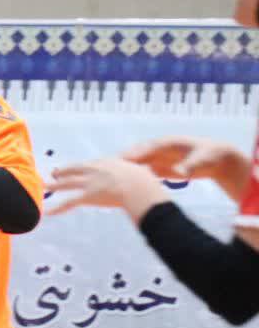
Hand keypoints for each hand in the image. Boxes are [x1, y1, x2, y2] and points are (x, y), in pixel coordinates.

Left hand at [45, 158, 168, 221]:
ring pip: (66, 183)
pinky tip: (48, 212)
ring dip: (54, 185)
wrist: (138, 186)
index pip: (90, 165)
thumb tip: (146, 174)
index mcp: (106, 162)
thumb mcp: (140, 171)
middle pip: (74, 169)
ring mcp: (89, 182)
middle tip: (54, 172)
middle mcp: (94, 170)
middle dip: (63, 171)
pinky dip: (58, 208)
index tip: (77, 169)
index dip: (82, 168)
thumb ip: (137, 173)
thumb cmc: (144, 180)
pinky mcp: (88, 196)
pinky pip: (69, 203)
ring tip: (44, 185)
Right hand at [122, 136, 249, 203]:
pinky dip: (134, 176)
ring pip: (138, 163)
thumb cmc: (210, 156)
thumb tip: (181, 173)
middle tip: (110, 168)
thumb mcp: (202, 160)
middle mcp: (160, 149)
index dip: (137, 153)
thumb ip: (189, 166)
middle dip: (125, 160)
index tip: (125, 160)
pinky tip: (124, 184)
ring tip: (112, 177)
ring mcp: (158, 158)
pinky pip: (143, 171)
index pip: (149, 147)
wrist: (216, 160)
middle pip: (139, 154)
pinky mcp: (159, 168)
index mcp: (168, 143)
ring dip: (126, 169)